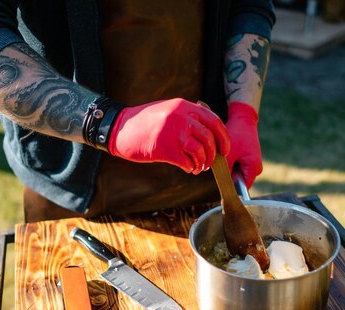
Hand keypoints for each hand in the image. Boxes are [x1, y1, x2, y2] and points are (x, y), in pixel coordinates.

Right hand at [108, 98, 229, 174]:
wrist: (119, 128)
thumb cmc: (144, 122)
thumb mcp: (167, 110)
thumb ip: (186, 116)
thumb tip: (207, 131)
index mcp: (183, 106)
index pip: (213, 121)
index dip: (223, 137)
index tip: (224, 150)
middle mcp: (180, 117)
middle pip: (208, 138)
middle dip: (212, 154)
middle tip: (209, 163)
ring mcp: (172, 133)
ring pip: (199, 151)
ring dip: (202, 163)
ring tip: (198, 168)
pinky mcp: (163, 148)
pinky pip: (186, 161)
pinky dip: (190, 167)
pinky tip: (188, 169)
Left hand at [224, 102, 262, 187]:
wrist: (243, 120)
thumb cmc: (236, 135)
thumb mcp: (227, 155)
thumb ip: (224, 172)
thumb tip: (220, 184)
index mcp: (254, 168)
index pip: (242, 188)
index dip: (230, 189)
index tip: (220, 188)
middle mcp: (256, 169)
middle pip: (239, 182)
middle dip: (228, 178)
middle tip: (219, 170)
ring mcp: (253, 165)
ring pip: (237, 175)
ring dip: (229, 171)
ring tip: (224, 160)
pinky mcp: (249, 161)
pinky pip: (238, 168)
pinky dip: (231, 165)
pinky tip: (227, 157)